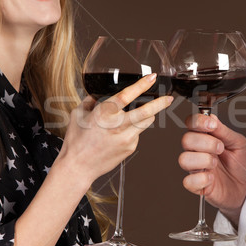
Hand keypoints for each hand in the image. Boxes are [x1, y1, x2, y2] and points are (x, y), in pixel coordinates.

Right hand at [58, 74, 172, 186]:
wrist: (78, 167)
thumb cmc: (76, 141)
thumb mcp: (78, 115)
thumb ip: (90, 101)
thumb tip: (97, 94)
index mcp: (104, 114)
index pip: (126, 95)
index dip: (141, 85)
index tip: (151, 78)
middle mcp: (117, 125)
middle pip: (146, 112)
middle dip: (160, 103)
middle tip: (168, 98)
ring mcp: (126, 138)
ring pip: (146, 122)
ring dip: (148, 115)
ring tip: (144, 112)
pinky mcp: (130, 148)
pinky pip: (138, 134)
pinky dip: (134, 129)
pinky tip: (121, 134)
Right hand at [179, 113, 245, 223]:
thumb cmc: (241, 165)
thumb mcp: (239, 143)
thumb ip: (224, 131)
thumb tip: (211, 117)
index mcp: (206, 137)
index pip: (192, 123)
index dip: (198, 121)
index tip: (212, 125)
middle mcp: (198, 151)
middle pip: (186, 140)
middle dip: (205, 142)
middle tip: (220, 147)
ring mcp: (196, 169)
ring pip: (184, 159)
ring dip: (202, 160)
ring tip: (215, 163)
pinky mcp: (197, 186)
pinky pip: (188, 181)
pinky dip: (201, 179)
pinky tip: (212, 178)